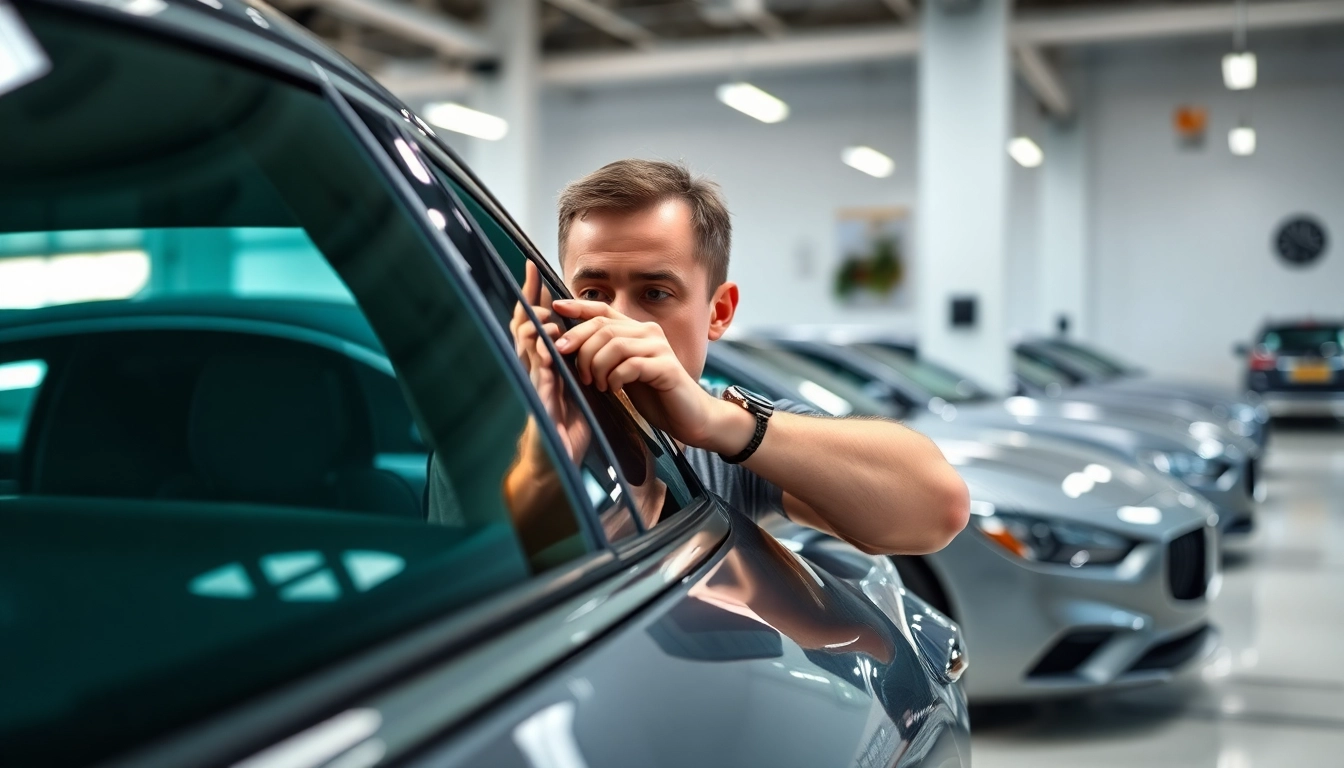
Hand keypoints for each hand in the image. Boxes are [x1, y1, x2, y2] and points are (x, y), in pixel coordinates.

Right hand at [510, 262, 590, 462]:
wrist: (559, 460)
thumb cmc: (568, 424)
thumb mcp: (576, 384)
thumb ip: (576, 360)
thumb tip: (586, 336)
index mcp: (546, 362)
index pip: (537, 321)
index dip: (534, 296)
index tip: (533, 269)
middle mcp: (534, 369)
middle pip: (523, 326)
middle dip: (527, 300)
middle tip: (530, 276)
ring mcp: (533, 385)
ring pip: (524, 347)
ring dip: (534, 329)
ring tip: (543, 316)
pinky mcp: (538, 404)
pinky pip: (537, 378)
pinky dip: (541, 362)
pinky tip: (547, 350)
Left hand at [551, 298, 752, 453]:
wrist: (688, 417)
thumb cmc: (653, 395)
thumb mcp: (622, 371)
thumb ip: (604, 356)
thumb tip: (568, 346)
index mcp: (636, 330)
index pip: (603, 309)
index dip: (578, 306)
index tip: (555, 307)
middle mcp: (648, 333)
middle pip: (603, 327)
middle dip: (581, 347)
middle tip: (575, 370)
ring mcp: (659, 348)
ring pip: (614, 344)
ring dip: (597, 366)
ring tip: (597, 385)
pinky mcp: (666, 368)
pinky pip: (631, 365)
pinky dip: (616, 378)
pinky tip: (614, 389)